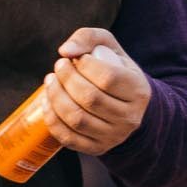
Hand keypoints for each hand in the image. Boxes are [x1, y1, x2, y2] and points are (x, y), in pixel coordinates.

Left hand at [43, 27, 151, 152]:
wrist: (129, 108)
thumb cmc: (116, 71)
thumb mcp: (110, 48)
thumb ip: (88, 38)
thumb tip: (65, 51)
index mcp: (138, 91)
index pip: (108, 78)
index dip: (84, 65)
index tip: (76, 58)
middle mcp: (129, 118)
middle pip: (90, 99)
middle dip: (66, 79)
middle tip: (59, 66)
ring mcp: (113, 136)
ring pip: (77, 119)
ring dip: (56, 97)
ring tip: (51, 81)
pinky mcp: (97, 148)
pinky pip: (68, 138)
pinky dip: (52, 119)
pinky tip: (48, 102)